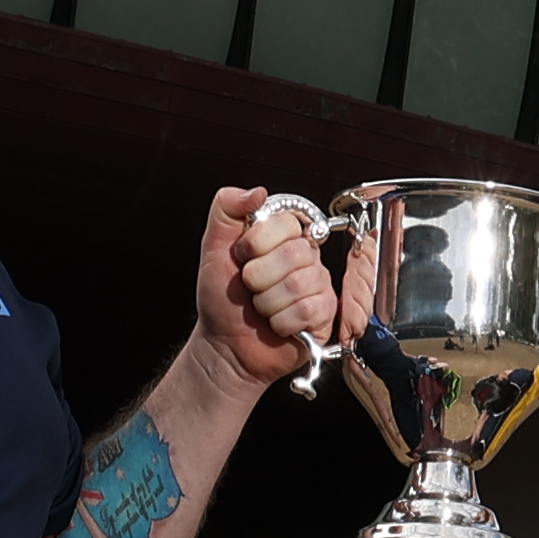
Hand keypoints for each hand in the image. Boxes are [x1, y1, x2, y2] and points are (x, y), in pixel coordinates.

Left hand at [204, 186, 368, 385]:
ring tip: (261, 307)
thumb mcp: (214, 249)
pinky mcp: (325, 314)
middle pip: (295, 253)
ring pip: (299, 284)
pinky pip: (307, 310)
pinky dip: (281, 322)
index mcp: (281, 237)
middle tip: (250, 287)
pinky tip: (276, 323)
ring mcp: (318, 285)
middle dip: (259, 277)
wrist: (226, 345)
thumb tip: (256, 192)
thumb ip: (226, 210)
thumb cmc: (223, 301)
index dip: (257, 242)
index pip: (286, 221)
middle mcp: (304, 257)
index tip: (242, 256)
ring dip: (267, 302)